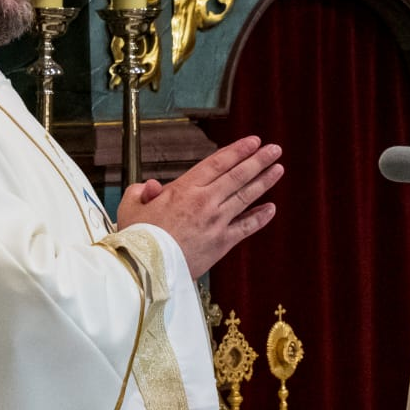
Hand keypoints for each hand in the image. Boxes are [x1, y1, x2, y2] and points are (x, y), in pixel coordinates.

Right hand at [116, 136, 283, 276]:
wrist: (146, 268)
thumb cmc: (138, 238)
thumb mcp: (131, 207)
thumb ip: (140, 192)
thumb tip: (150, 187)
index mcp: (184, 189)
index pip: (217, 163)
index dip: (238, 150)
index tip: (253, 141)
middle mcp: (205, 201)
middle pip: (238, 175)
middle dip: (259, 160)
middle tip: (274, 149)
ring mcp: (216, 222)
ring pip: (246, 196)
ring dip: (264, 181)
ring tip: (278, 168)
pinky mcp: (222, 243)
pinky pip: (246, 227)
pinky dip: (260, 217)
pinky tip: (271, 208)